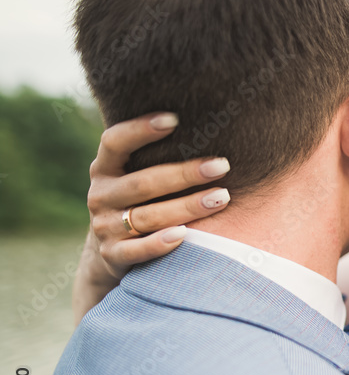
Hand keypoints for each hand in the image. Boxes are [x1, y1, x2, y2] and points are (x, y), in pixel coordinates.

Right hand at [74, 112, 231, 322]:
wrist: (112, 251)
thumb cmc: (140, 201)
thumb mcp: (137, 175)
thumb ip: (157, 156)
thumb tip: (210, 125)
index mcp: (105, 168)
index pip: (115, 142)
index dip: (140, 130)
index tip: (174, 119)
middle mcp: (101, 195)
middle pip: (144, 183)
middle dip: (185, 174)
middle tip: (222, 165)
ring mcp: (105, 226)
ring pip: (148, 216)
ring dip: (187, 207)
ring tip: (222, 197)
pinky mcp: (113, 255)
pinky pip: (137, 250)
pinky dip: (159, 243)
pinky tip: (184, 234)